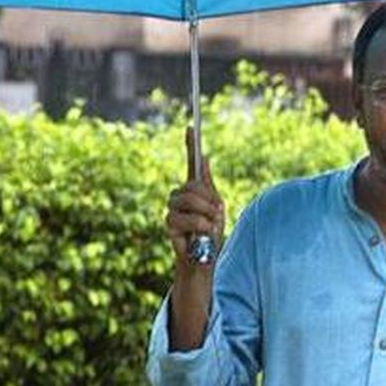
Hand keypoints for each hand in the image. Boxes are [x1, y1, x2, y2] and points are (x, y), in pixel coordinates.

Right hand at [166, 127, 223, 273]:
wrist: (205, 258)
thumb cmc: (211, 234)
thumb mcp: (216, 208)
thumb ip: (208, 186)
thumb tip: (205, 159)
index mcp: (196, 189)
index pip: (192, 162)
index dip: (190, 144)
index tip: (190, 127)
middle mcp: (181, 195)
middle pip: (192, 184)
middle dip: (208, 199)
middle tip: (216, 213)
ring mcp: (173, 208)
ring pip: (186, 198)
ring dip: (204, 212)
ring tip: (209, 224)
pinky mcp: (169, 223)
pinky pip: (180, 216)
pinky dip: (197, 224)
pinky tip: (201, 231)